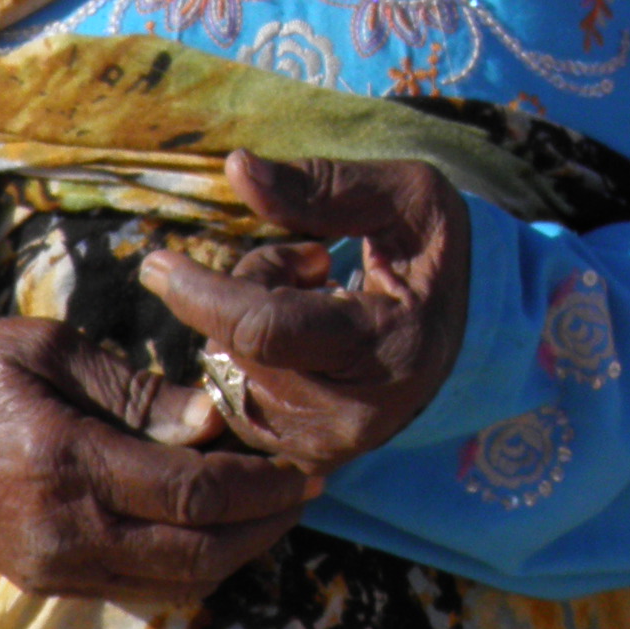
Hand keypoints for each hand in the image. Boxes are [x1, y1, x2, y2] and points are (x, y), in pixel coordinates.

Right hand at [0, 316, 318, 605]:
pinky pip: (134, 591)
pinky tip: (214, 527)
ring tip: (272, 509)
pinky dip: (186, 569)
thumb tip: (212, 421)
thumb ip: (137, 391)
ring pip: (171, 587)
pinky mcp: (43, 579)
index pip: (192, 493)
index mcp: (66, 463)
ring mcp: (50, 567)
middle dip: (264, 528)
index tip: (307, 466)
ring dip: (233, 555)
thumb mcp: (52, 349)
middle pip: (195, 555)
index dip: (262, 487)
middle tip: (307, 490)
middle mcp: (62, 532)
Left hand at [138, 153, 471, 474]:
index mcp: (387, 347)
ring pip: (230, 379)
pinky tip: (296, 342)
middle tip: (312, 259)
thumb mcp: (404, 196)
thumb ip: (323, 186)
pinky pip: (234, 406)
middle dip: (251, 287)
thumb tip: (237, 167)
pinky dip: (247, 362)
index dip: (201, 293)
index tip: (155, 262)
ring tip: (313, 299)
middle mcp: (356, 414)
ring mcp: (329, 447)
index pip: (263, 329)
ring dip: (247, 326)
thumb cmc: (434, 253)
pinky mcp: (306, 461)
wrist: (475, 329)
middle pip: (240, 346)